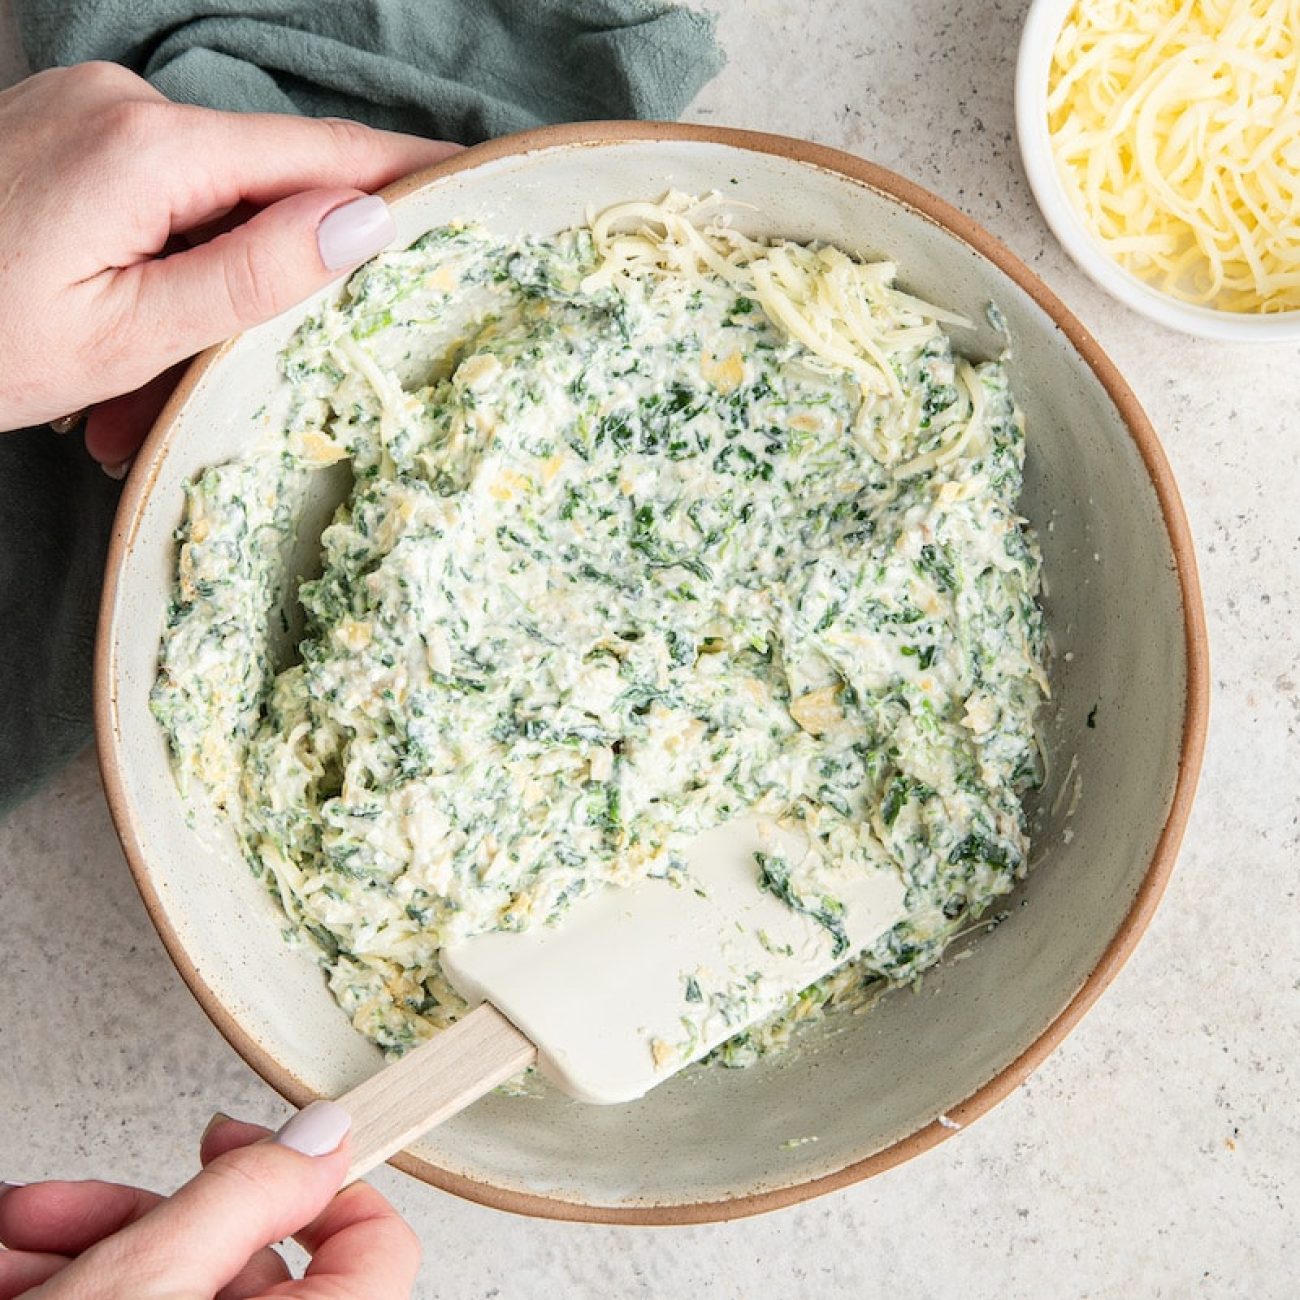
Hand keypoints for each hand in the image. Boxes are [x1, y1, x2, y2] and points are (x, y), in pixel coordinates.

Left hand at [0, 62, 459, 469]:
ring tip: (127, 405)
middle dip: (260, 295)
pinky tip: (107, 355)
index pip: (321, 153)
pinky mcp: (66, 134)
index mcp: (150, 149)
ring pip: (202, 213)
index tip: (481, 178)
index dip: (409, 170)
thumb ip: (253, 276)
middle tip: (237, 387)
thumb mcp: (125, 336)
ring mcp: (90, 114)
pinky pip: (150, 206)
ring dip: (193, 309)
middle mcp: (124, 106)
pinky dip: (150, 283)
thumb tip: (366, 223)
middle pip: (259, 194)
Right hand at [0, 1103, 419, 1298]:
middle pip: (246, 1268)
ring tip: (13, 1259)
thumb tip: (323, 1138)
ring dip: (91, 1260)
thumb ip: (243, 1199)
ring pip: (178, 1297)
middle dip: (139, 1225)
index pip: (379, 1250)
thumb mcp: (139, 1288)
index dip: (318, 1184)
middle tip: (60, 1214)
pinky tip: (15, 1287)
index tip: (246, 1149)